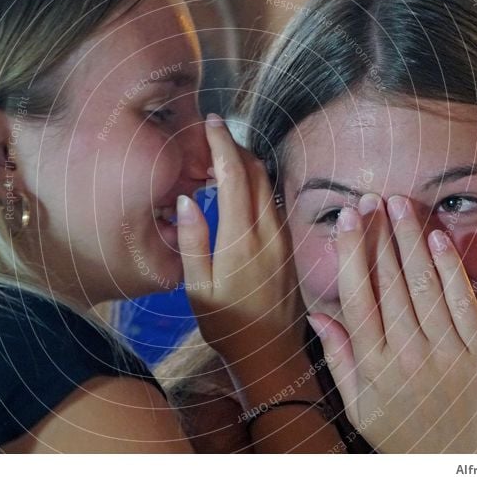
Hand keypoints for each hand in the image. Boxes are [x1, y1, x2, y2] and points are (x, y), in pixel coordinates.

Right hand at [176, 114, 305, 364]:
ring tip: (220, 156)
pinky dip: (256, 182)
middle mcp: (268, 231)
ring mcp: (283, 237)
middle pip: (255, 170)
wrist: (271, 354)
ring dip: (246, 162)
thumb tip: (187, 198)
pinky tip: (239, 187)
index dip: (221, 142)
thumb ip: (193, 241)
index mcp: (241, 239)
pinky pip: (273, 200)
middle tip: (211, 134)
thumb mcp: (197, 289)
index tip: (210, 121)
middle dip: (234, 145)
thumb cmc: (227, 325)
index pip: (233, 174)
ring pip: (268, 183)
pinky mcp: (289, 245)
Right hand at [308, 193, 476, 452]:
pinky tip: (437, 238)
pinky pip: (463, 302)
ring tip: (400, 205)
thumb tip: (315, 312)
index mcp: (373, 363)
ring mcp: (447, 352)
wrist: (456, 465)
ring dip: (410, 239)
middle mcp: (407, 353)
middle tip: (371, 198)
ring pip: (423, 284)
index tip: (347, 217)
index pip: (357, 294)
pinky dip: (450, 267)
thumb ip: (337, 356)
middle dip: (378, 234)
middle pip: (388, 281)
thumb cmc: (400, 432)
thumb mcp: (357, 403)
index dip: (351, 250)